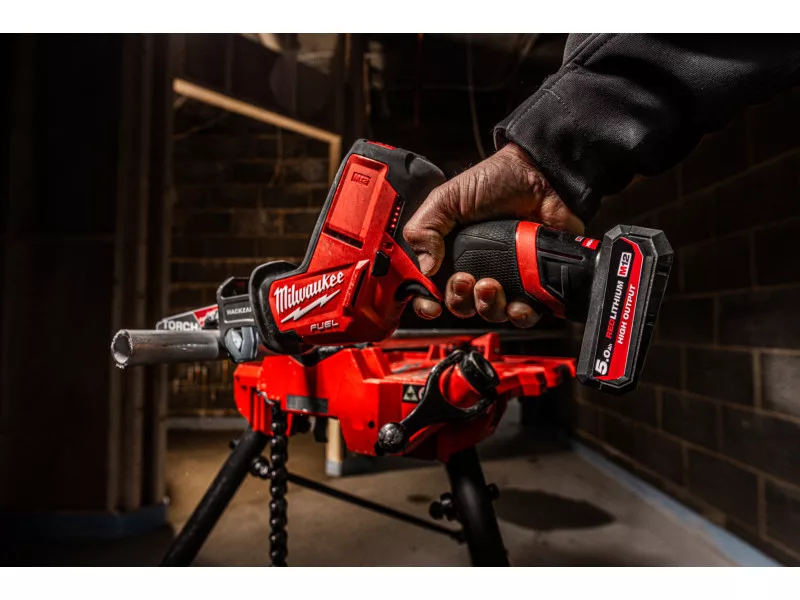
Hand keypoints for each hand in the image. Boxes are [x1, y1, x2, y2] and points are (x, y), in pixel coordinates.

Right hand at [403, 143, 584, 326]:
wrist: (542, 177)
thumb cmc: (495, 181)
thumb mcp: (446, 198)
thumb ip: (424, 228)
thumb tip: (424, 267)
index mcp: (450, 253)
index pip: (431, 289)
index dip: (426, 303)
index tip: (430, 305)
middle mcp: (477, 268)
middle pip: (460, 306)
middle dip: (459, 300)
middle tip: (465, 279)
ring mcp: (507, 277)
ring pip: (491, 313)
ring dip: (488, 307)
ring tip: (492, 284)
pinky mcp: (534, 282)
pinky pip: (525, 314)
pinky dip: (520, 315)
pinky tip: (518, 303)